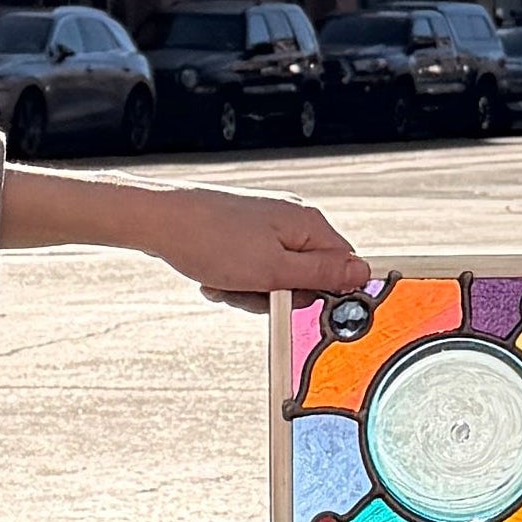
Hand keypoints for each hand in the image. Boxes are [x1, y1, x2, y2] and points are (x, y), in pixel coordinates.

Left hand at [0, 167, 370, 307]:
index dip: (323, 292)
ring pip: (276, 276)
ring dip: (251, 291)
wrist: (158, 221)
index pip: (342, 265)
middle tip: (251, 291)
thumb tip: (363, 275)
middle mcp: (291, 219)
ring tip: (226, 283)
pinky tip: (215, 277)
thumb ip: (322, 275)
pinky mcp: (243, 232)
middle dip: (278, 294)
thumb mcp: (273, 270)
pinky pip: (253, 269)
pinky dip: (235, 280)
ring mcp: (266, 224)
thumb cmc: (210, 241)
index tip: (296, 302)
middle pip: (307, 275)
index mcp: (308, 224)